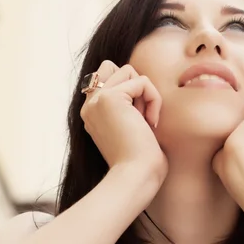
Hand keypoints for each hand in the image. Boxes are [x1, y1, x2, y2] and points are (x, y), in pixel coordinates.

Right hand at [80, 61, 167, 183]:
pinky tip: (151, 122)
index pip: (107, 76)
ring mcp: (96, 101)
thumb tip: (139, 81)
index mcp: (92, 113)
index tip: (139, 121)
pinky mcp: (109, 98)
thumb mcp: (133, 129)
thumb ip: (128, 107)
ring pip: (128, 71)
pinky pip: (142, 81)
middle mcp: (89, 105)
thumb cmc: (141, 161)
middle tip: (142, 118)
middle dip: (136, 88)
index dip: (130, 90)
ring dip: (145, 94)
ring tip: (145, 121)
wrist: (135, 176)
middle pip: (115, 68)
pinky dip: (153, 99)